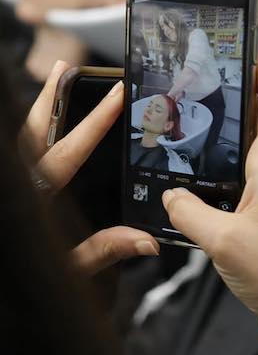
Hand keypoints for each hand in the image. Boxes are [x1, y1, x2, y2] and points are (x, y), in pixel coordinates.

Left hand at [23, 61, 159, 274]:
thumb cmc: (14, 286)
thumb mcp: (64, 272)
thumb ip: (102, 251)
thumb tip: (147, 240)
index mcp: (35, 197)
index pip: (70, 150)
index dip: (97, 121)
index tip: (117, 94)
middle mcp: (18, 183)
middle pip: (33, 130)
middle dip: (51, 96)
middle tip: (65, 68)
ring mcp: (10, 183)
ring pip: (19, 138)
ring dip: (38, 112)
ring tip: (51, 86)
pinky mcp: (7, 190)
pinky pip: (16, 155)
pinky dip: (30, 138)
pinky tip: (37, 134)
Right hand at [162, 57, 257, 354]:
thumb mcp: (224, 241)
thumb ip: (190, 212)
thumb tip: (170, 195)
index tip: (238, 47)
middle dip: (238, 91)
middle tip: (200, 82)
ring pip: (254, 146)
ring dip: (230, 130)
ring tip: (192, 123)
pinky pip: (247, 177)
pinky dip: (226, 168)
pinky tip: (199, 178)